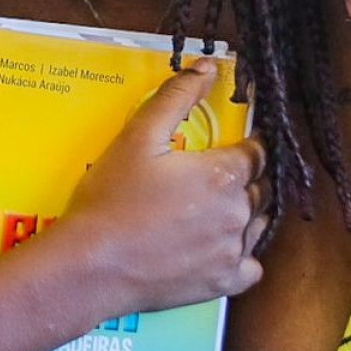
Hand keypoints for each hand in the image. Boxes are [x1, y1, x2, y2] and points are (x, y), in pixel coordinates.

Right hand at [59, 60, 265, 314]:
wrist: (92, 266)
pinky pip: (251, 266)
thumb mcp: (138, 136)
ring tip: (210, 210)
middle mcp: (238, 213)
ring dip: (243, 214)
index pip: (257, 152)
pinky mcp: (223, 283)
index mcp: (223, 174)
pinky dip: (241, 256)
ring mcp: (233, 251)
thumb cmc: (111, 199)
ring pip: (257, 225)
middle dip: (242, 179)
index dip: (245, 145)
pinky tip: (217, 248)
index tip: (230, 146)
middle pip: (259, 188)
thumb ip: (177, 96)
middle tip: (209, 178)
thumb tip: (208, 67)